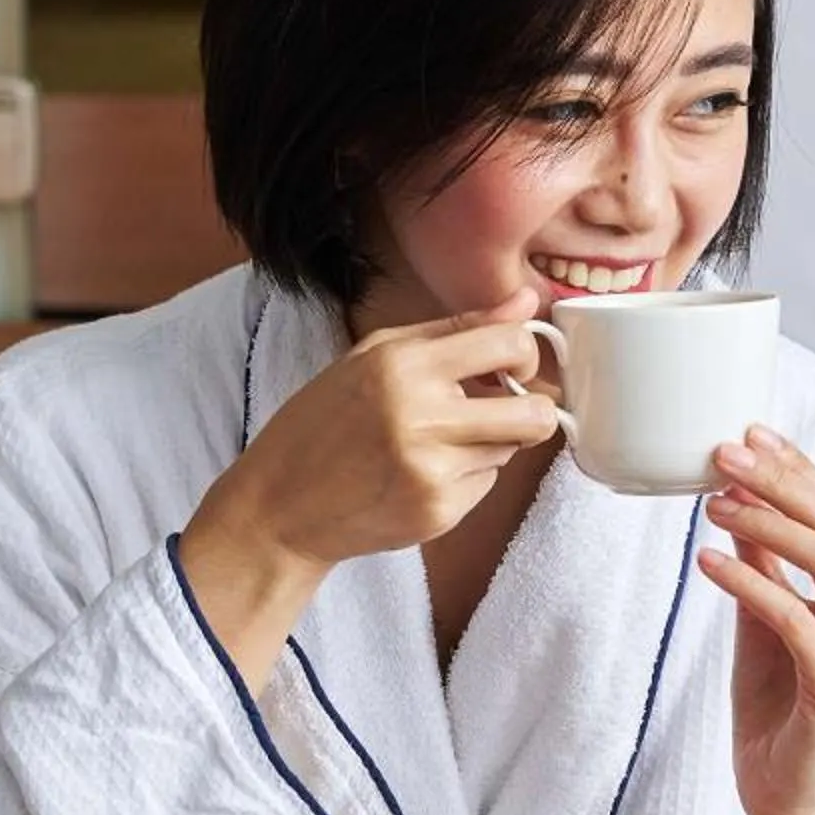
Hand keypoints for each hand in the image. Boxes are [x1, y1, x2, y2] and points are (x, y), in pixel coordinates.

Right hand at [179, 290, 555, 685]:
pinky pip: (486, 485)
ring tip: (435, 443)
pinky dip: (465, 478)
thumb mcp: (376, 355)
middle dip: (533, 411)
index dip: (526, 356)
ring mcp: (433, 471)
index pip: (510, 346)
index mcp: (403, 365)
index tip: (512, 366)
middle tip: (505, 410)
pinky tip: (420, 475)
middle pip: (535, 414)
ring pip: (510, 450)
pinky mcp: (438, 513)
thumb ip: (457, 328)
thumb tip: (526, 301)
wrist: (280, 505)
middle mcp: (422, 417)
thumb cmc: (324, 422)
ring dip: (489, 444)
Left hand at [698, 427, 814, 814]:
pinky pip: (797, 620)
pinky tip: (707, 560)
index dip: (800, 468)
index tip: (750, 432)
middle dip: (782, 481)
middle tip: (725, 451)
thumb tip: (740, 498)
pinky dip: (750, 583)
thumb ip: (768, 566)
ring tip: (713, 502)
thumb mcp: (766, 621)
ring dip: (768, 523)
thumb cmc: (777, 711)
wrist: (783, 801)